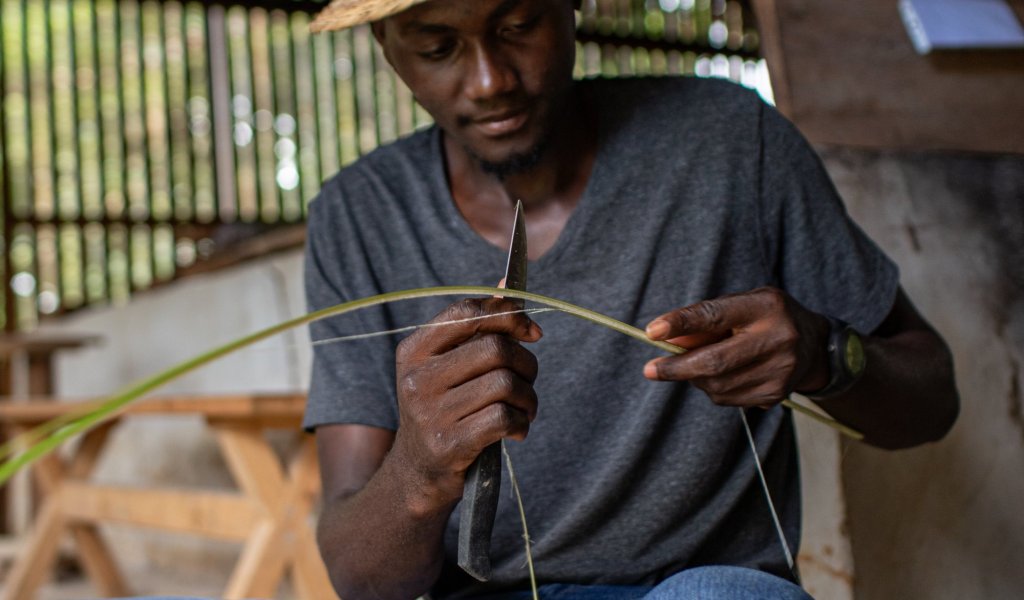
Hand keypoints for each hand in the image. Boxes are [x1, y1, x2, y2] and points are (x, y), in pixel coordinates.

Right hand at [391, 297, 541, 506]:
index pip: (467, 312)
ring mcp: (430, 413)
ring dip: (528, 398)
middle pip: (495, 348)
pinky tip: (516, 430)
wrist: (417, 472)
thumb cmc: (443, 410)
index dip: (508, 315)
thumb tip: (507, 285)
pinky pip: (503, 418)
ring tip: (524, 409)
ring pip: (505, 384)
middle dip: (526, 363)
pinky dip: (521, 423)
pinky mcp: (449, 444)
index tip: (531, 332)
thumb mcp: (446, 366)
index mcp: (414, 351)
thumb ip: (476, 327)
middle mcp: (417, 379)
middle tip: (527, 380)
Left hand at [643, 287, 829, 408]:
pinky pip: (728, 398)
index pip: (715, 314)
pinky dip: (713, 389)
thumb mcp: (739, 305)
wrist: (814, 345)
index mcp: (765, 306)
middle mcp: (778, 339)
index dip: (681, 323)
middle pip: (715, 362)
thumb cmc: (764, 318)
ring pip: (717, 385)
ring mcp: (780, 371)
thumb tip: (664, 340)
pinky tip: (723, 375)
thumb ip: (703, 319)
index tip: (652, 332)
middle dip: (677, 368)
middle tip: (650, 370)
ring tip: (698, 365)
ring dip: (696, 378)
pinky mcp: (776, 395)